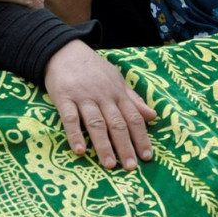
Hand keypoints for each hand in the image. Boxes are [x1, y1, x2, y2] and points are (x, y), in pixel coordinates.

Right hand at [44, 40, 157, 169]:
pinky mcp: (64, 98)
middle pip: (117, 123)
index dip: (141, 137)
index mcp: (117, 93)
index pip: (133, 117)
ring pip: (96, 123)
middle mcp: (103, 96)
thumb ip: (133, 99)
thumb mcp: (117, 79)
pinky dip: (75, 134)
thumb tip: (153, 115)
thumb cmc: (93, 68)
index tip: (148, 156)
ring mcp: (84, 97)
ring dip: (103, 145)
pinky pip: (70, 118)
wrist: (64, 50)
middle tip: (131, 167)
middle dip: (125, 146)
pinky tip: (80, 150)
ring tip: (110, 164)